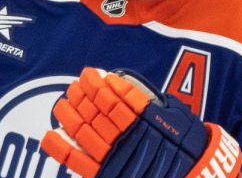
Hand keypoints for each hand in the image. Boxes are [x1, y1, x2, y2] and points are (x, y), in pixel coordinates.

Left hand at [41, 67, 241, 176]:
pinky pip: (78, 162)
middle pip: (97, 113)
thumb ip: (153, 103)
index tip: (90, 75)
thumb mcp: (176, 118)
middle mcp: (127, 140)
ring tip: (63, 101)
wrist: (192, 174)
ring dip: (71, 114)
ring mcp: (114, 159)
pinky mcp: (105, 176)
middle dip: (82, 97)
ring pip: (85, 132)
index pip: (116, 100)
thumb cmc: (186, 148)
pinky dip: (62, 149)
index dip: (100, 87)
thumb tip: (124, 86)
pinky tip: (50, 134)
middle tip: (74, 85)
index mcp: (144, 123)